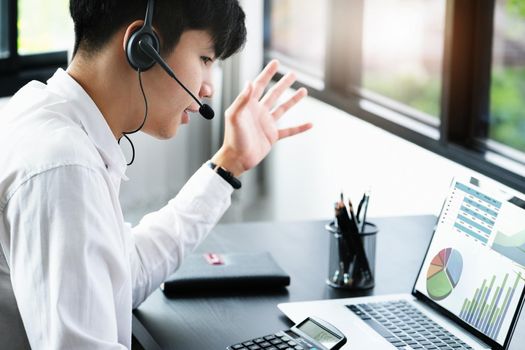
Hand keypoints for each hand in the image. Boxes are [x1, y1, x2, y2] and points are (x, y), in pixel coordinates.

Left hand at [211, 60, 311, 175]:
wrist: (237, 159)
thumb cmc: (233, 138)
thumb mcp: (234, 116)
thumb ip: (242, 99)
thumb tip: (250, 82)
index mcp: (248, 105)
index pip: (259, 85)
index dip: (267, 73)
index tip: (276, 62)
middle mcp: (259, 112)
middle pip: (274, 94)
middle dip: (283, 83)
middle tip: (293, 73)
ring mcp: (266, 124)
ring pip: (283, 108)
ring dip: (293, 100)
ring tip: (304, 91)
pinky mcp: (272, 136)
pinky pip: (289, 130)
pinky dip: (300, 127)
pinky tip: (310, 124)